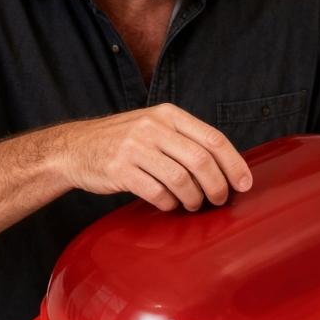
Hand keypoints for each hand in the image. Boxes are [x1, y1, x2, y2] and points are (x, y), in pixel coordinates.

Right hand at [59, 103, 252, 210]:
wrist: (74, 148)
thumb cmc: (123, 142)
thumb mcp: (154, 128)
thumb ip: (184, 140)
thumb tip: (225, 167)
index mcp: (168, 115)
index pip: (213, 138)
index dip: (234, 164)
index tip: (244, 184)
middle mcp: (153, 127)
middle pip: (201, 160)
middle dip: (217, 186)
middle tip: (219, 200)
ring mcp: (135, 147)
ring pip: (182, 179)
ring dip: (194, 198)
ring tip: (192, 204)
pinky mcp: (120, 170)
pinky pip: (157, 193)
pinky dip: (169, 203)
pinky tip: (169, 204)